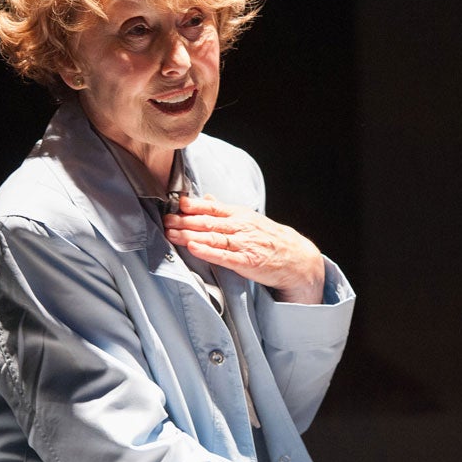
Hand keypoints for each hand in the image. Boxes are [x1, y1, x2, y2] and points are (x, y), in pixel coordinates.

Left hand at [164, 196, 324, 303]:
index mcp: (240, 215)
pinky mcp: (246, 262)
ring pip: (213, 237)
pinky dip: (207, 252)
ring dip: (189, 235)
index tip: (174, 204)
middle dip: (184, 220)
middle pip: (208, 222)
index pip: (212, 207)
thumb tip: (207, 199)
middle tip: (165, 220)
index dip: (192, 205)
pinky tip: (193, 248)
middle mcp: (241, 227)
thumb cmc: (269, 238)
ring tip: (170, 233)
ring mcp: (244, 244)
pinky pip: (224, 256)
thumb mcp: (249, 219)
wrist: (296, 258)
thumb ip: (225, 211)